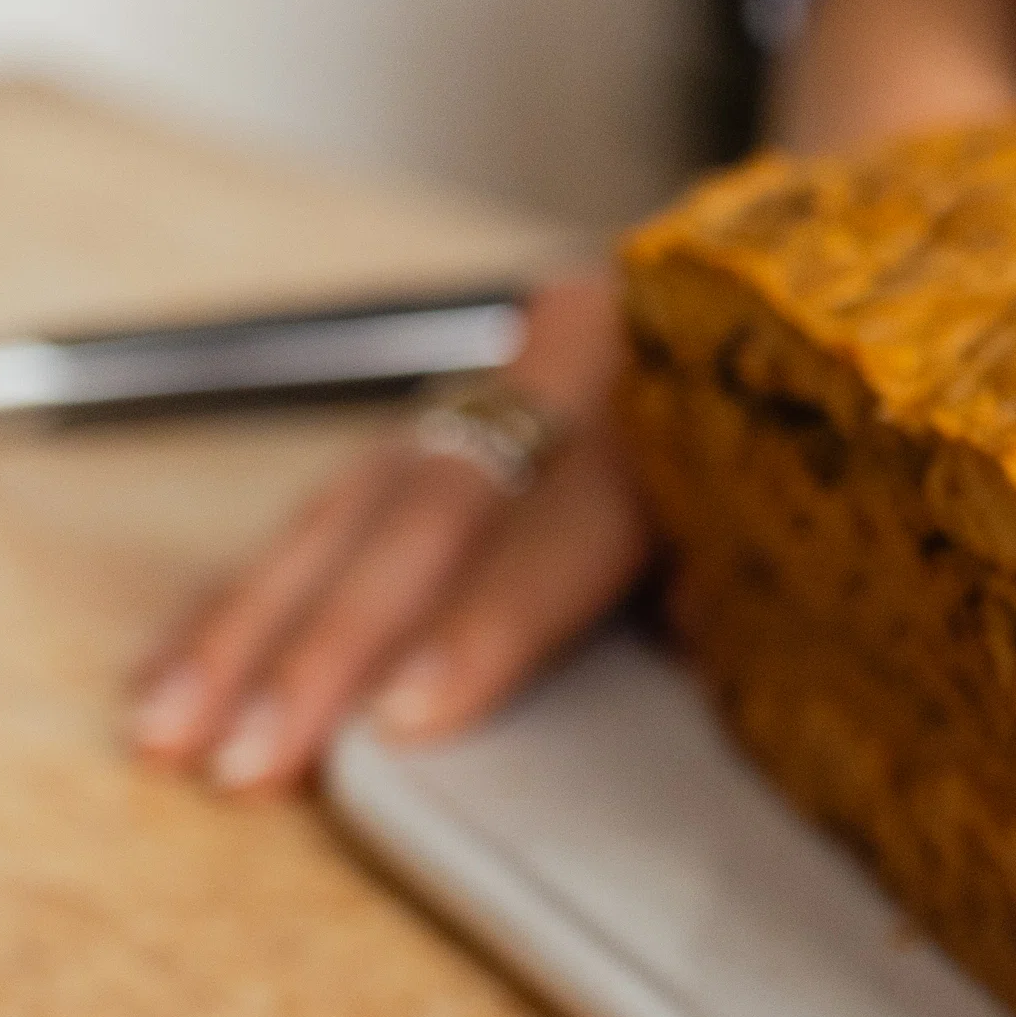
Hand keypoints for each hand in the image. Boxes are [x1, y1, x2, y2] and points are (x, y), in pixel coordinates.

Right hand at [129, 0, 1015, 795]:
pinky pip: (333, 508)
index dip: (486, 626)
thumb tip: (696, 642)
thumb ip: (766, 568)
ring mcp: (495, 385)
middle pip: (427, 514)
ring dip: (253, 629)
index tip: (411, 717)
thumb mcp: (833, 493)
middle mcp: (568, 370)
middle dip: (327, 646)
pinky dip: (253, 596)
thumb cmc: (841, 423)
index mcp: (676, 385)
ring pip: (352, 508)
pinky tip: (178, 671)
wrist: (829, 260)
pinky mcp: (446, 417)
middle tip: (251, 756)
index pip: (564, 523)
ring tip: (174, 732)